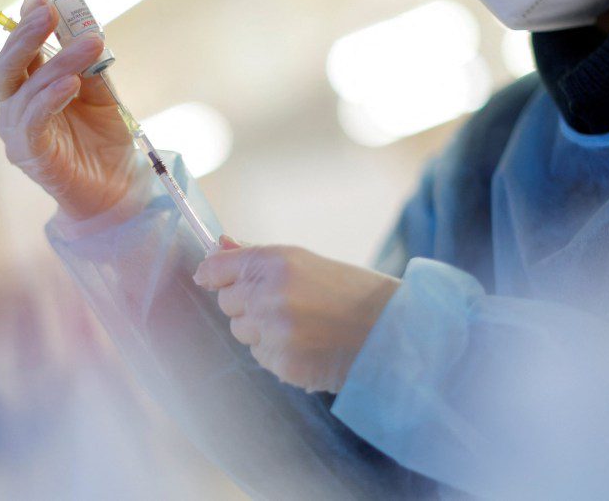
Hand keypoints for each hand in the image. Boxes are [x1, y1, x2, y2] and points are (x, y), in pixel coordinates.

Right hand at [0, 0, 137, 221]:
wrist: (120, 187)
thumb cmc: (105, 139)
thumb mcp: (100, 92)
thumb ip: (87, 64)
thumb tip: (82, 24)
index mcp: (26, 90)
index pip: (19, 51)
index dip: (26, 22)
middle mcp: (14, 109)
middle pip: (9, 64)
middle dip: (27, 33)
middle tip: (49, 8)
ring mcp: (18, 133)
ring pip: (28, 89)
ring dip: (59, 61)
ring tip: (90, 42)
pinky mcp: (30, 156)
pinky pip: (34, 121)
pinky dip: (50, 98)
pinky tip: (70, 82)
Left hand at [194, 239, 399, 392]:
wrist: (395, 332)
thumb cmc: (354, 292)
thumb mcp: (306, 262)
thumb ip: (258, 257)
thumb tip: (219, 245)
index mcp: (275, 262)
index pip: (217, 268)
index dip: (214, 274)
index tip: (213, 278)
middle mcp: (269, 294)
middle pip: (226, 303)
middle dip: (246, 305)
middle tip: (285, 304)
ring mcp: (274, 331)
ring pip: (242, 332)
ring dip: (261, 331)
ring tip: (301, 325)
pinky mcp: (283, 363)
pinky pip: (261, 357)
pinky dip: (278, 354)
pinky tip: (308, 345)